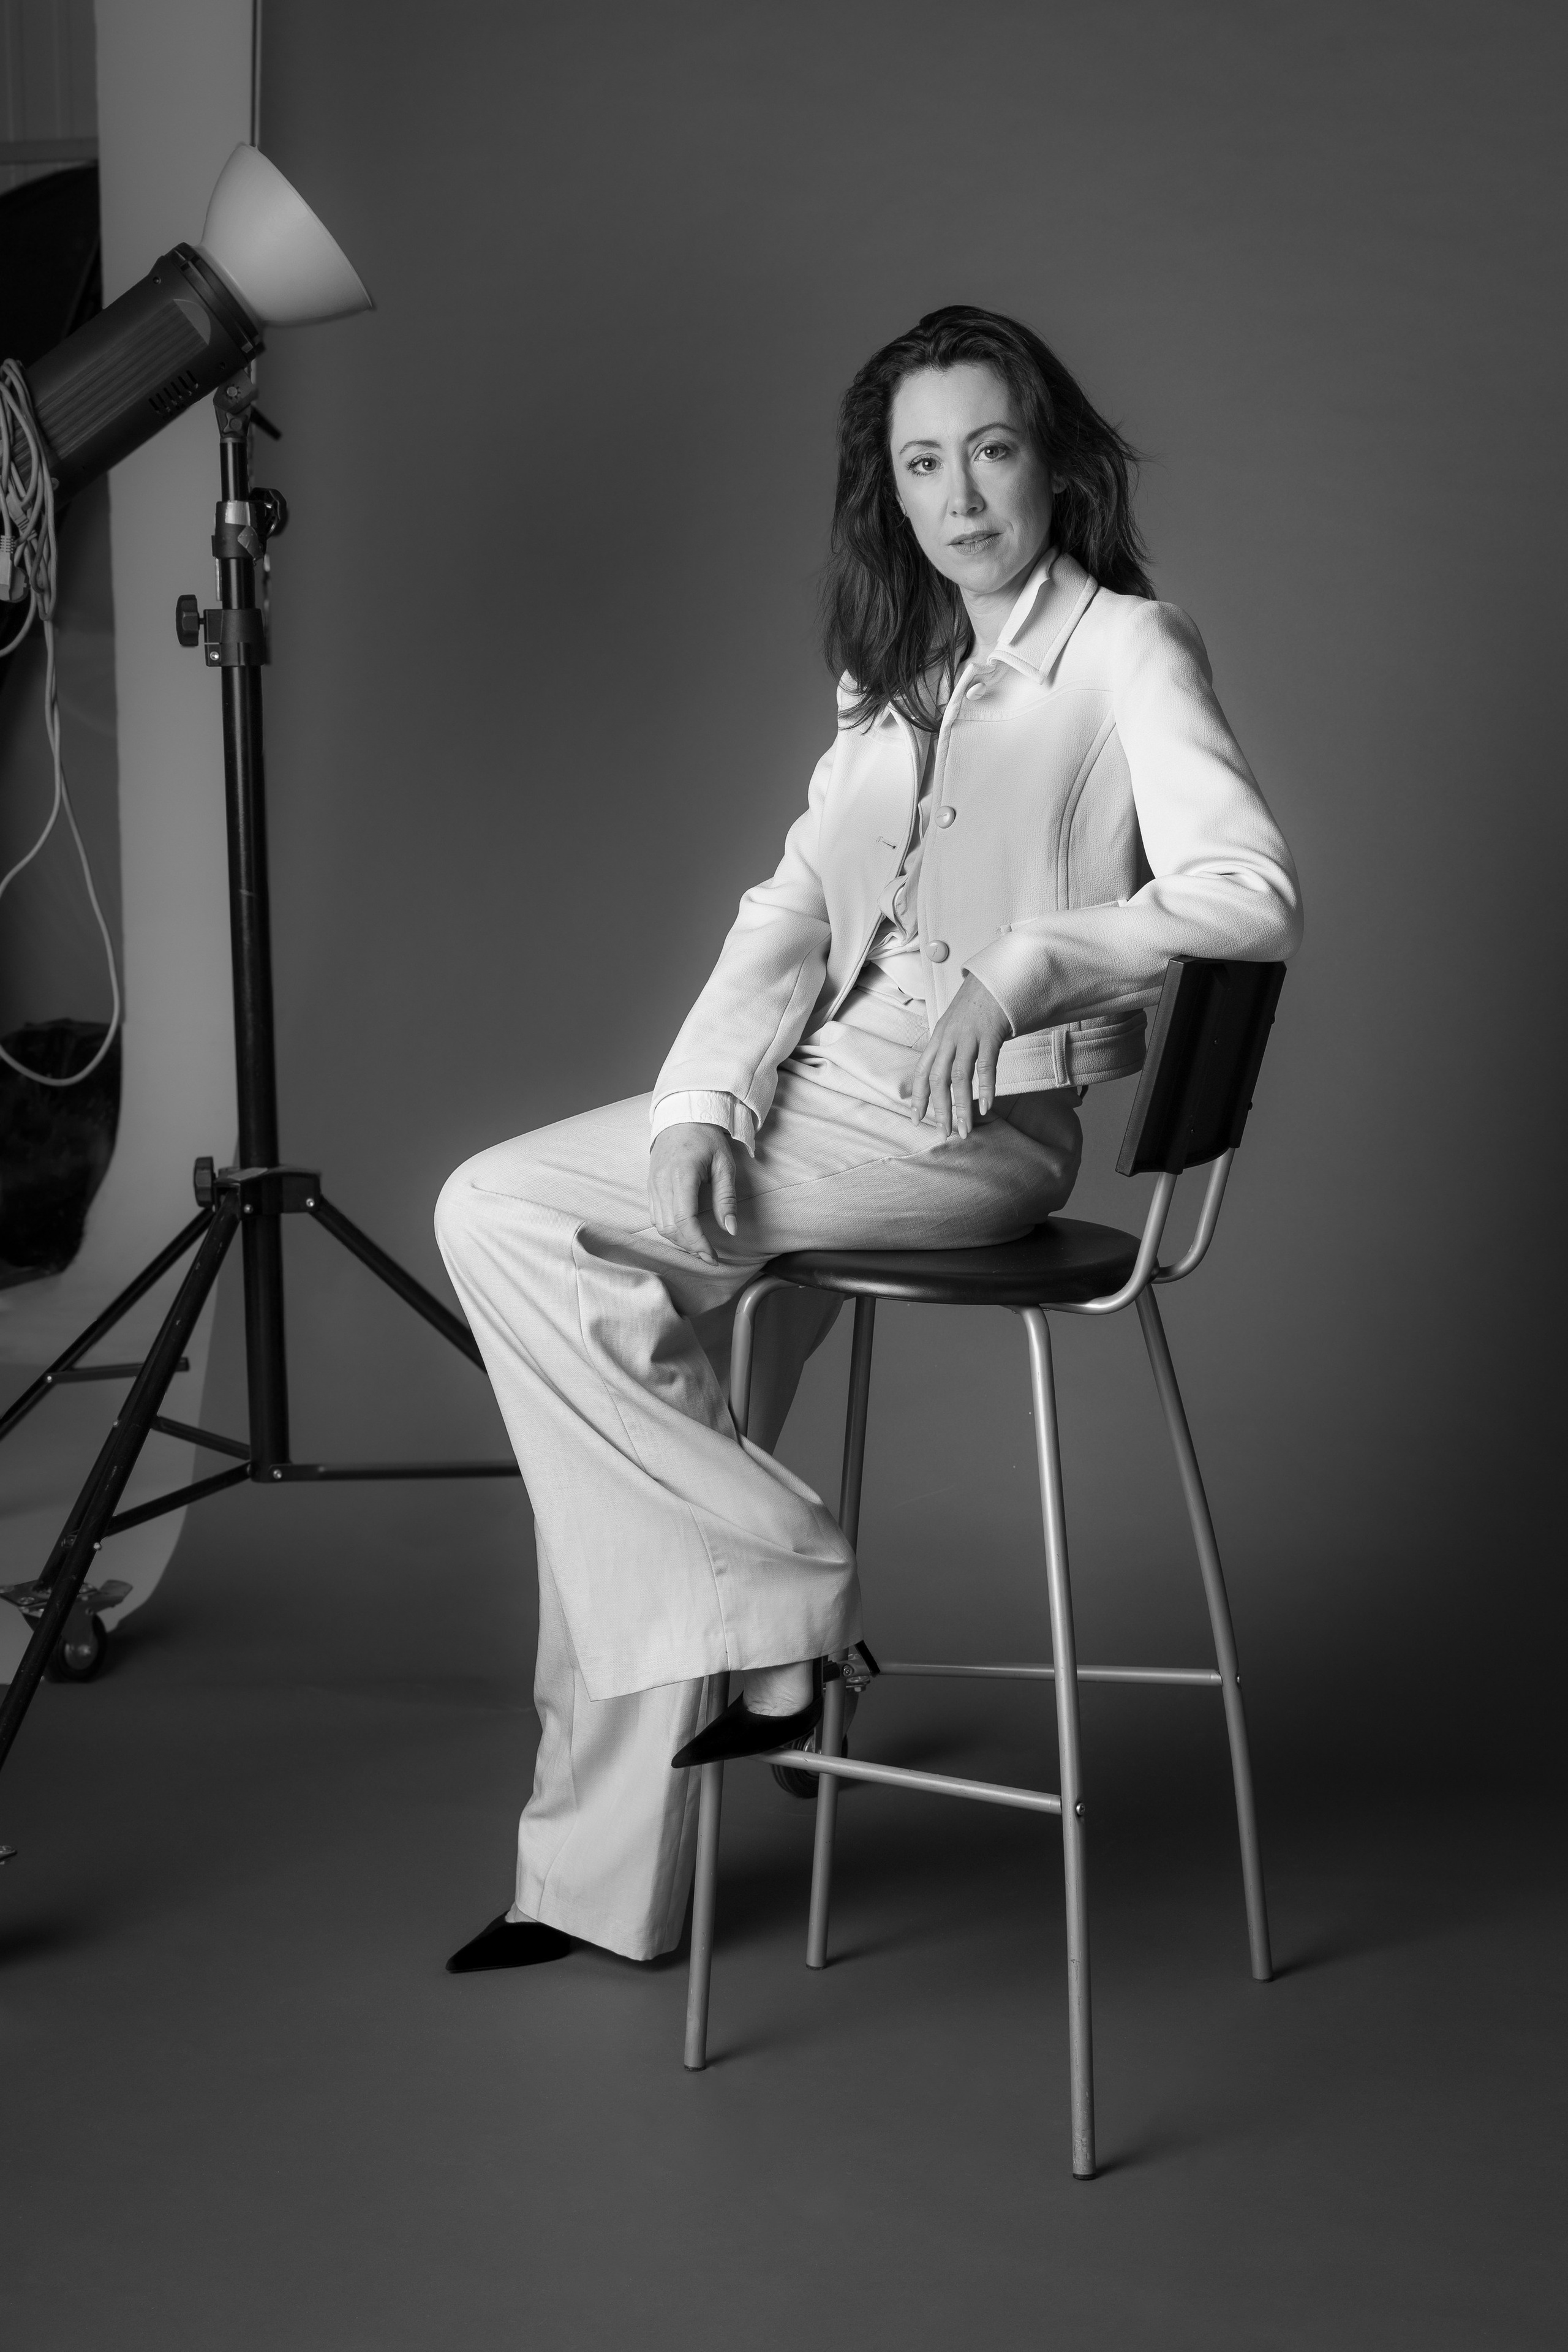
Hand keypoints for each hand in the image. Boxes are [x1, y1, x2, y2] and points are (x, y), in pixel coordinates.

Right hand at [648, 1122, 739, 1261]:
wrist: (682, 1116)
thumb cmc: (706, 1138)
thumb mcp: (724, 1165)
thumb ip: (727, 1199)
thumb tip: (731, 1230)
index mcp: (682, 1175)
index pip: (685, 1220)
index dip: (698, 1243)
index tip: (712, 1257)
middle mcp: (662, 1182)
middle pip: (670, 1228)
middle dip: (690, 1247)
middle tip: (709, 1256)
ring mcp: (652, 1185)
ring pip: (660, 1226)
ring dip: (679, 1241)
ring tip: (699, 1246)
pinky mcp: (650, 1186)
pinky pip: (655, 1216)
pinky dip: (670, 1230)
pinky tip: (685, 1232)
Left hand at [910, 973, 1012, 1139]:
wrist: (995, 976)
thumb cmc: (976, 1004)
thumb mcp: (954, 1024)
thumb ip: (948, 1047)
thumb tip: (944, 1073)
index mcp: (938, 1038)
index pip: (922, 1072)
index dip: (917, 1098)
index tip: (916, 1120)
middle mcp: (949, 1038)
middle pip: (938, 1080)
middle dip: (940, 1110)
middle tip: (944, 1133)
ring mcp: (968, 1035)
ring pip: (960, 1077)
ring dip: (962, 1107)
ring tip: (964, 1129)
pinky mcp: (990, 1033)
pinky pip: (986, 1066)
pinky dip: (986, 1088)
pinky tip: (985, 1107)